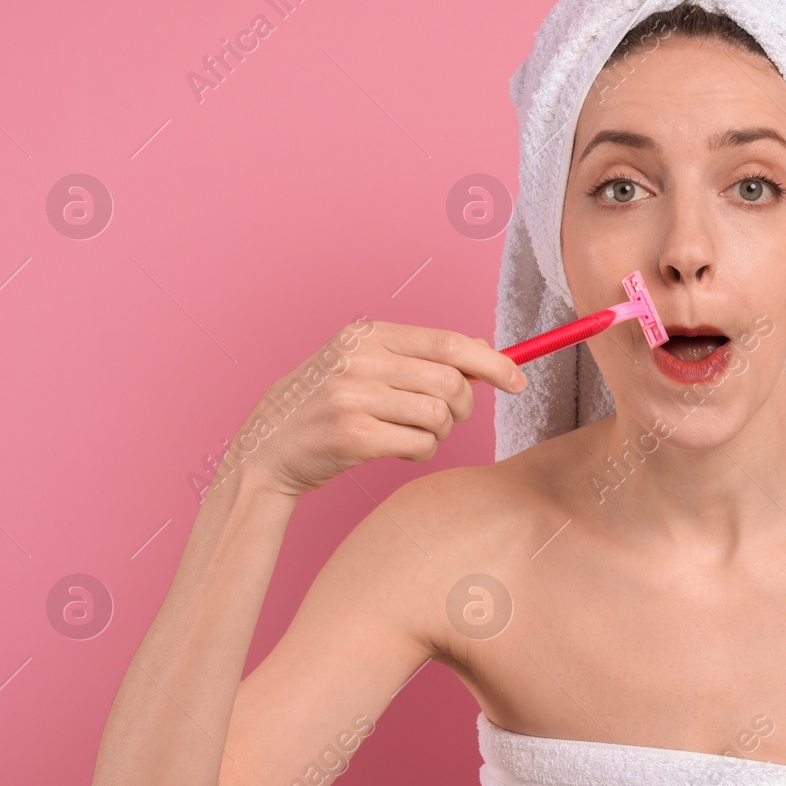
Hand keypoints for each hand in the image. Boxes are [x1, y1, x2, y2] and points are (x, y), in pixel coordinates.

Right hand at [223, 320, 526, 498]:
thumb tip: (485, 351)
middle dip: (463, 407)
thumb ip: (419, 356)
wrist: (267, 450)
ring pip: (439, 416)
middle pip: (451, 382)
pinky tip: (398, 449)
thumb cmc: (327, 407)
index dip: (493, 363)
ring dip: (440, 432)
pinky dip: (422, 451)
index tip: (518, 381)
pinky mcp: (352, 436)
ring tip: (415, 434)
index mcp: (367, 334)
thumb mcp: (364, 365)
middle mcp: (359, 359)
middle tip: (449, 418)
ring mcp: (352, 397)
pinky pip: (420, 445)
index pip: (448, 342)